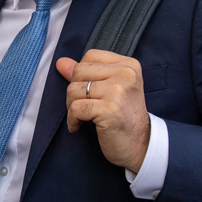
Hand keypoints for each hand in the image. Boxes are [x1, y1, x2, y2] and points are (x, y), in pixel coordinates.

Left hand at [57, 49, 150, 172]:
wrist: (141, 145)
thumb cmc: (124, 117)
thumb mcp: (110, 89)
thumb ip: (87, 73)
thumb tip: (60, 62)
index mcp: (128, 66)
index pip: (91, 56)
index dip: (81, 73)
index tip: (86, 91)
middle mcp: (126, 75)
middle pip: (79, 71)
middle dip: (73, 91)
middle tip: (81, 106)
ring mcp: (118, 92)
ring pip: (74, 89)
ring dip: (71, 106)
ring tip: (81, 117)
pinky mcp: (109, 110)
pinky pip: (76, 108)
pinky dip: (72, 119)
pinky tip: (78, 126)